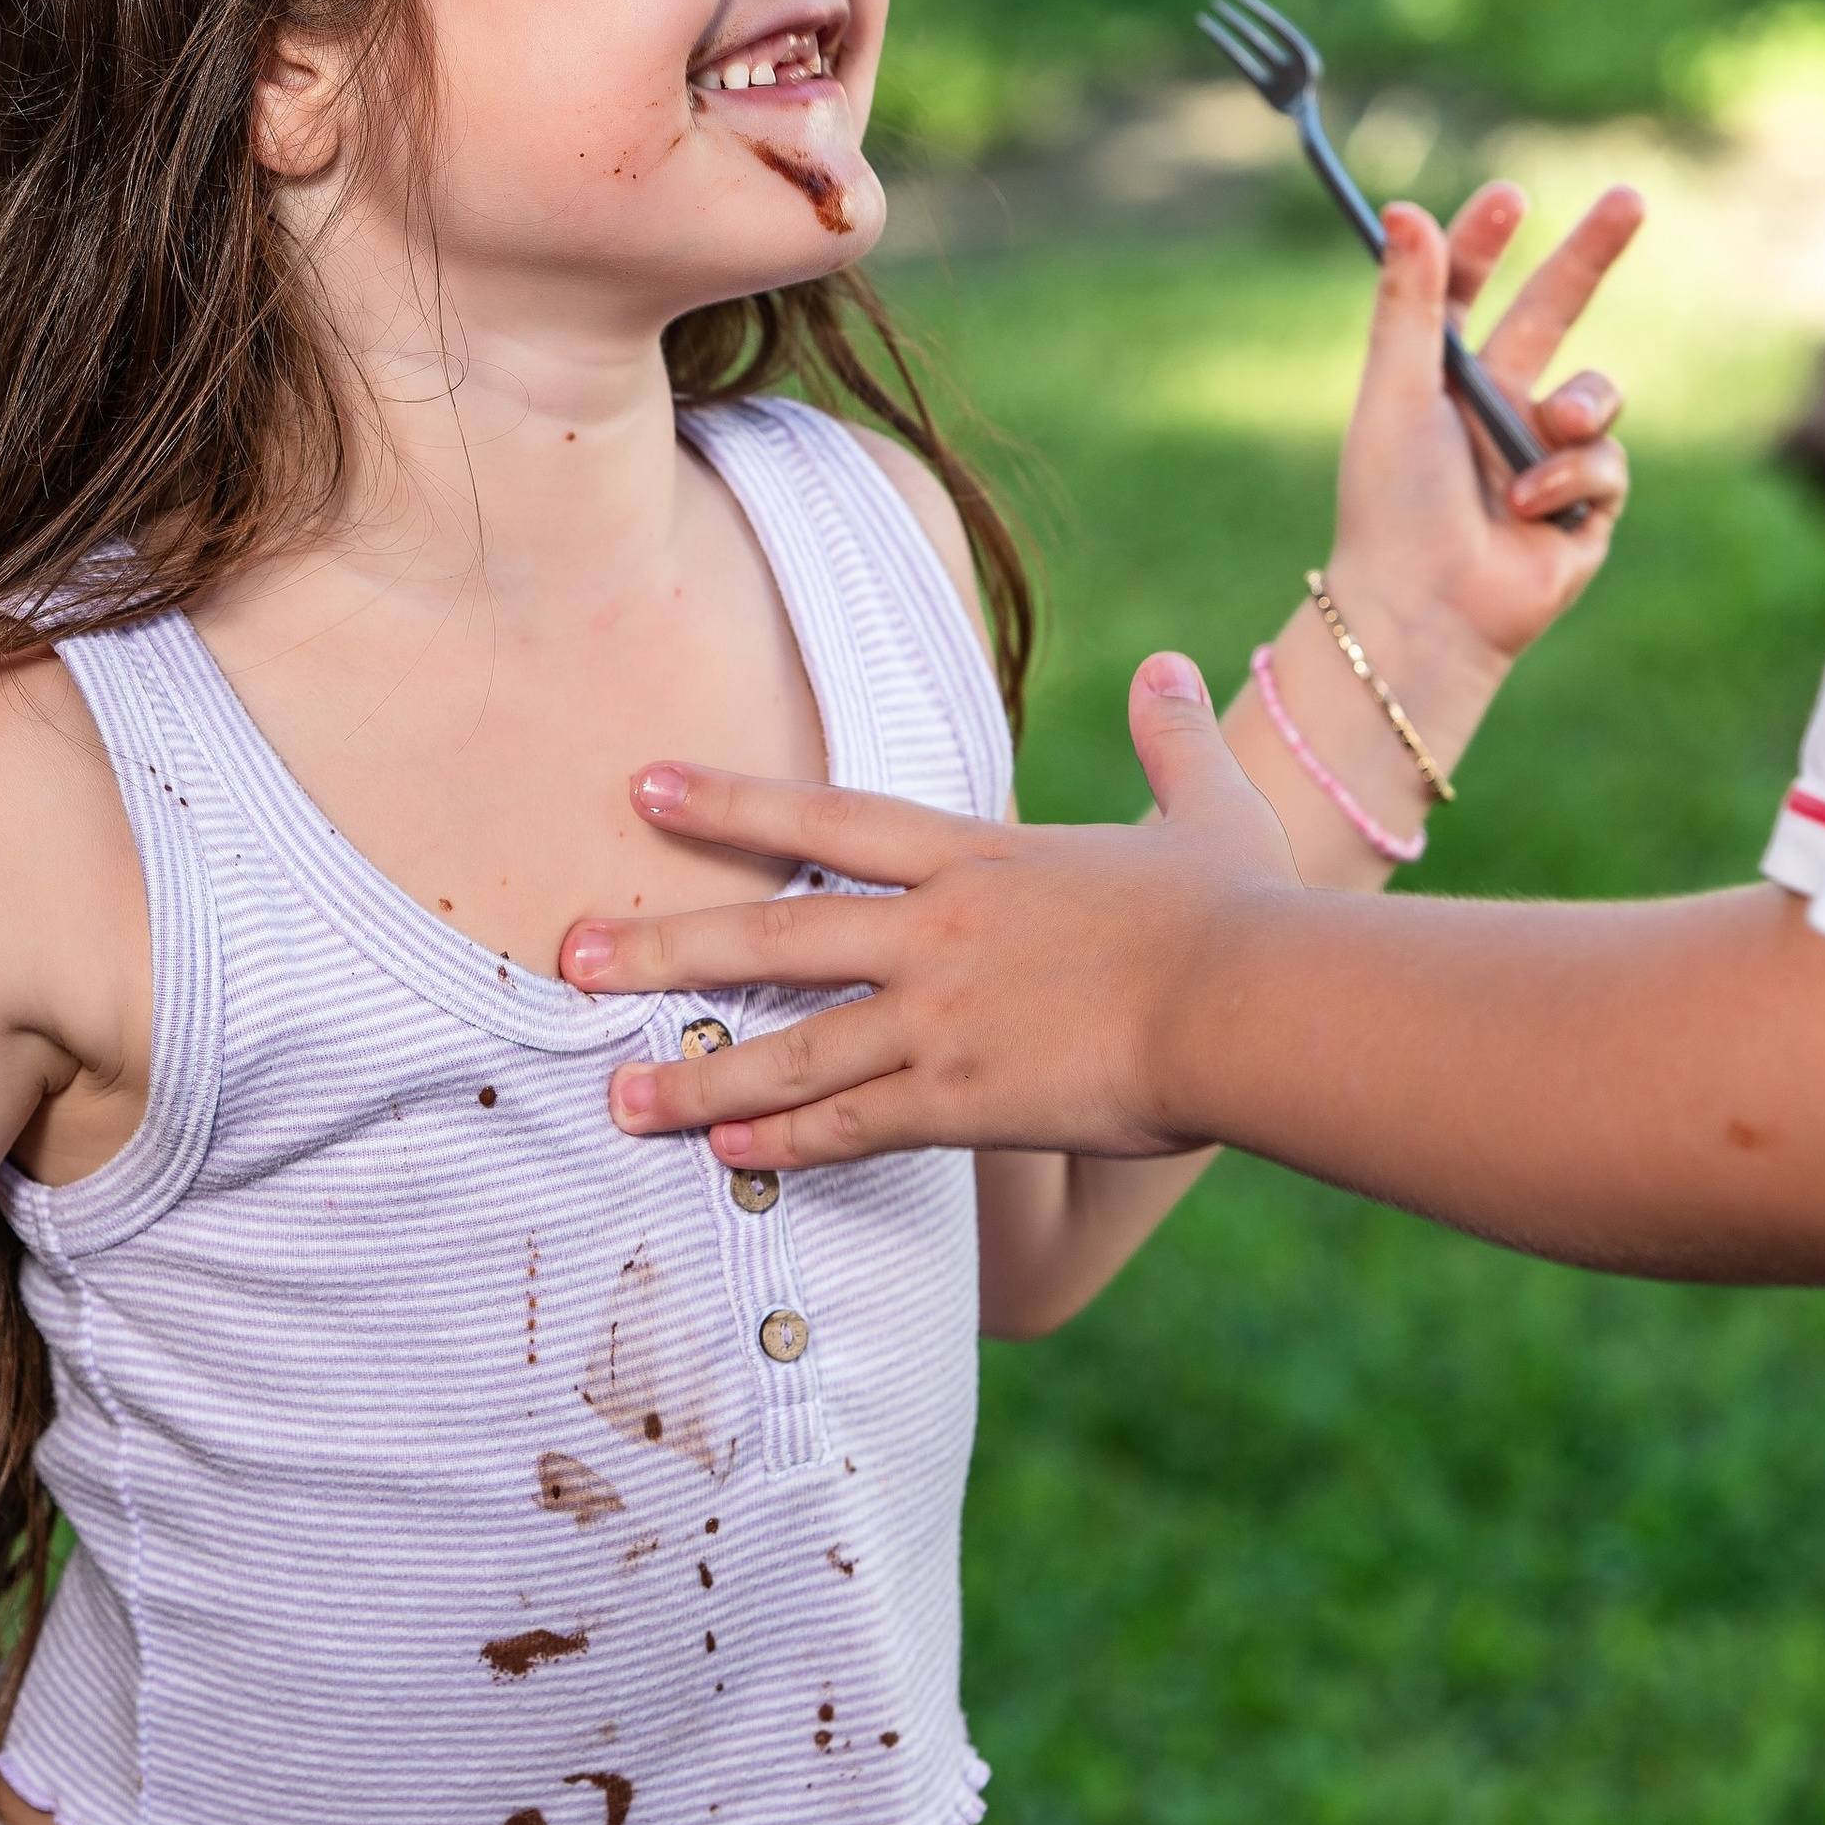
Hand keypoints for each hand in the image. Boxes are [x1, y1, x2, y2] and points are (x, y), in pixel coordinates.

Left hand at [566, 659, 1297, 1165]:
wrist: (1253, 1000)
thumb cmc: (1244, 910)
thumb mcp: (1211, 806)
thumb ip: (1174, 739)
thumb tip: (1171, 668)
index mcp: (981, 859)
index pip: (829, 822)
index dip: (731, 804)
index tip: (643, 789)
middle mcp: (938, 933)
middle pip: (774, 937)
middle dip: (664, 944)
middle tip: (570, 953)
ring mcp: (941, 1019)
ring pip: (789, 1049)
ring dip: (697, 1074)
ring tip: (615, 1096)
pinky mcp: (963, 1103)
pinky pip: (850, 1127)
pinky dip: (783, 1144)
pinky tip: (725, 1155)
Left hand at [1332, 181, 1638, 682]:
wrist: (1427, 606)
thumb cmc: (1394, 502)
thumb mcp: (1399, 391)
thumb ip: (1407, 303)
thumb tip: (1402, 209)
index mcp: (1438, 378)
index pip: (1463, 291)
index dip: (1484, 243)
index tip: (1511, 197)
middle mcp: (1494, 406)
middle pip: (1554, 310)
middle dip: (1592, 254)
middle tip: (1631, 196)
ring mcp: (1545, 454)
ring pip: (1595, 391)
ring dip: (1578, 404)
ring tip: (1548, 433)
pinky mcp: (1584, 504)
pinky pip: (1607, 459)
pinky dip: (1571, 477)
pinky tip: (1533, 511)